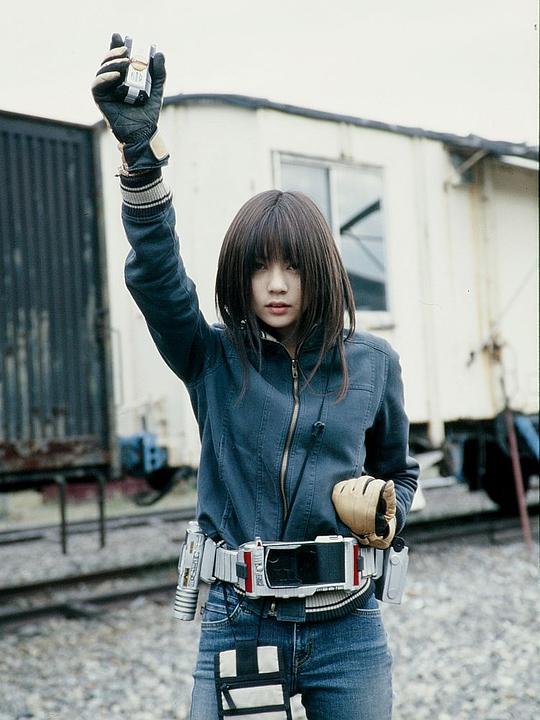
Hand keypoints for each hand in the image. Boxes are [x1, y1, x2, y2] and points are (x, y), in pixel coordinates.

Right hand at [91, 33, 168, 172]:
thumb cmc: (147, 115)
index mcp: (122, 79)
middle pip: (107, 62)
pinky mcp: (100, 100)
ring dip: (112, 63)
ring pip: (102, 71)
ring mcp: (105, 91)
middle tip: (126, 50)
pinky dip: (105, 78)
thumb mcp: (156, 91)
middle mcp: (111, 83)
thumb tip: (159, 53)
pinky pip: (97, 85)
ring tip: (126, 62)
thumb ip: (159, 74)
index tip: (121, 37)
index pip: (116, 59)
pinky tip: (116, 76)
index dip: (116, 46)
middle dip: (114, 53)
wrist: (143, 134)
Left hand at [332, 475, 395, 548]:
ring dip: (358, 484)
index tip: (380, 488)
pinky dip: (346, 486)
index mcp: (369, 508)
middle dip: (369, 483)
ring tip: (361, 493)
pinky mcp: (336, 498)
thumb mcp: (388, 511)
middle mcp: (355, 504)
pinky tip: (351, 493)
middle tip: (370, 490)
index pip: (376, 485)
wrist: (362, 531)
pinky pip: (341, 484)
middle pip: (364, 480)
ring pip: (353, 481)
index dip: (380, 484)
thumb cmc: (377, 520)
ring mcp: (344, 501)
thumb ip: (390, 497)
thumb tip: (389, 483)